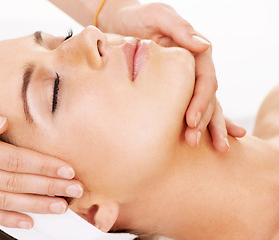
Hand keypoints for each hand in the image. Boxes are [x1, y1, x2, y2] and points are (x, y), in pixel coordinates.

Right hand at [0, 88, 83, 228]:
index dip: (43, 166)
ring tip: (61, 207)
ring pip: (4, 201)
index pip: (13, 159)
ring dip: (35, 205)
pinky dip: (7, 219)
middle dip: (49, 187)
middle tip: (75, 189)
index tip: (66, 169)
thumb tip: (2, 121)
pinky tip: (27, 221)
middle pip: (15, 182)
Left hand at [99, 2, 245, 151]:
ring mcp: (185, 81)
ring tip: (209, 148)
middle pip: (207, 97)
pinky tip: (209, 141)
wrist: (124, 23)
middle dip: (205, 121)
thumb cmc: (141, 18)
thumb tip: (204, 46)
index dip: (200, 101)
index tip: (191, 120)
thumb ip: (180, 29)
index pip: (204, 80)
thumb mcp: (159, 16)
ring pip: (204, 105)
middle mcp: (194, 69)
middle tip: (193, 142)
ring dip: (207, 127)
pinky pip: (188, 106)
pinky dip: (201, 122)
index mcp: (195, 53)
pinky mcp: (174, 89)